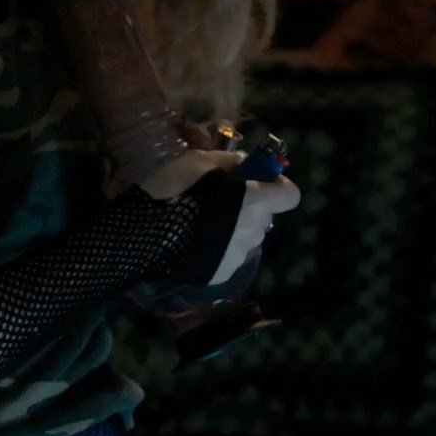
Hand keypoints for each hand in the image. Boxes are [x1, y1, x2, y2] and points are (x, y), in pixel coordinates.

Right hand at [135, 148, 301, 286]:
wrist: (145, 237)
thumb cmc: (175, 192)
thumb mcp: (198, 161)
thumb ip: (229, 161)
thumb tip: (245, 163)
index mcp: (256, 203)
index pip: (290, 195)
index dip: (278, 185)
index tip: (258, 179)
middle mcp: (255, 232)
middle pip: (264, 217)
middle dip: (250, 206)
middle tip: (221, 198)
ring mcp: (239, 257)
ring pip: (246, 237)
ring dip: (234, 227)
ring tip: (202, 222)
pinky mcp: (221, 274)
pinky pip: (228, 255)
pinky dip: (218, 247)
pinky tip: (193, 241)